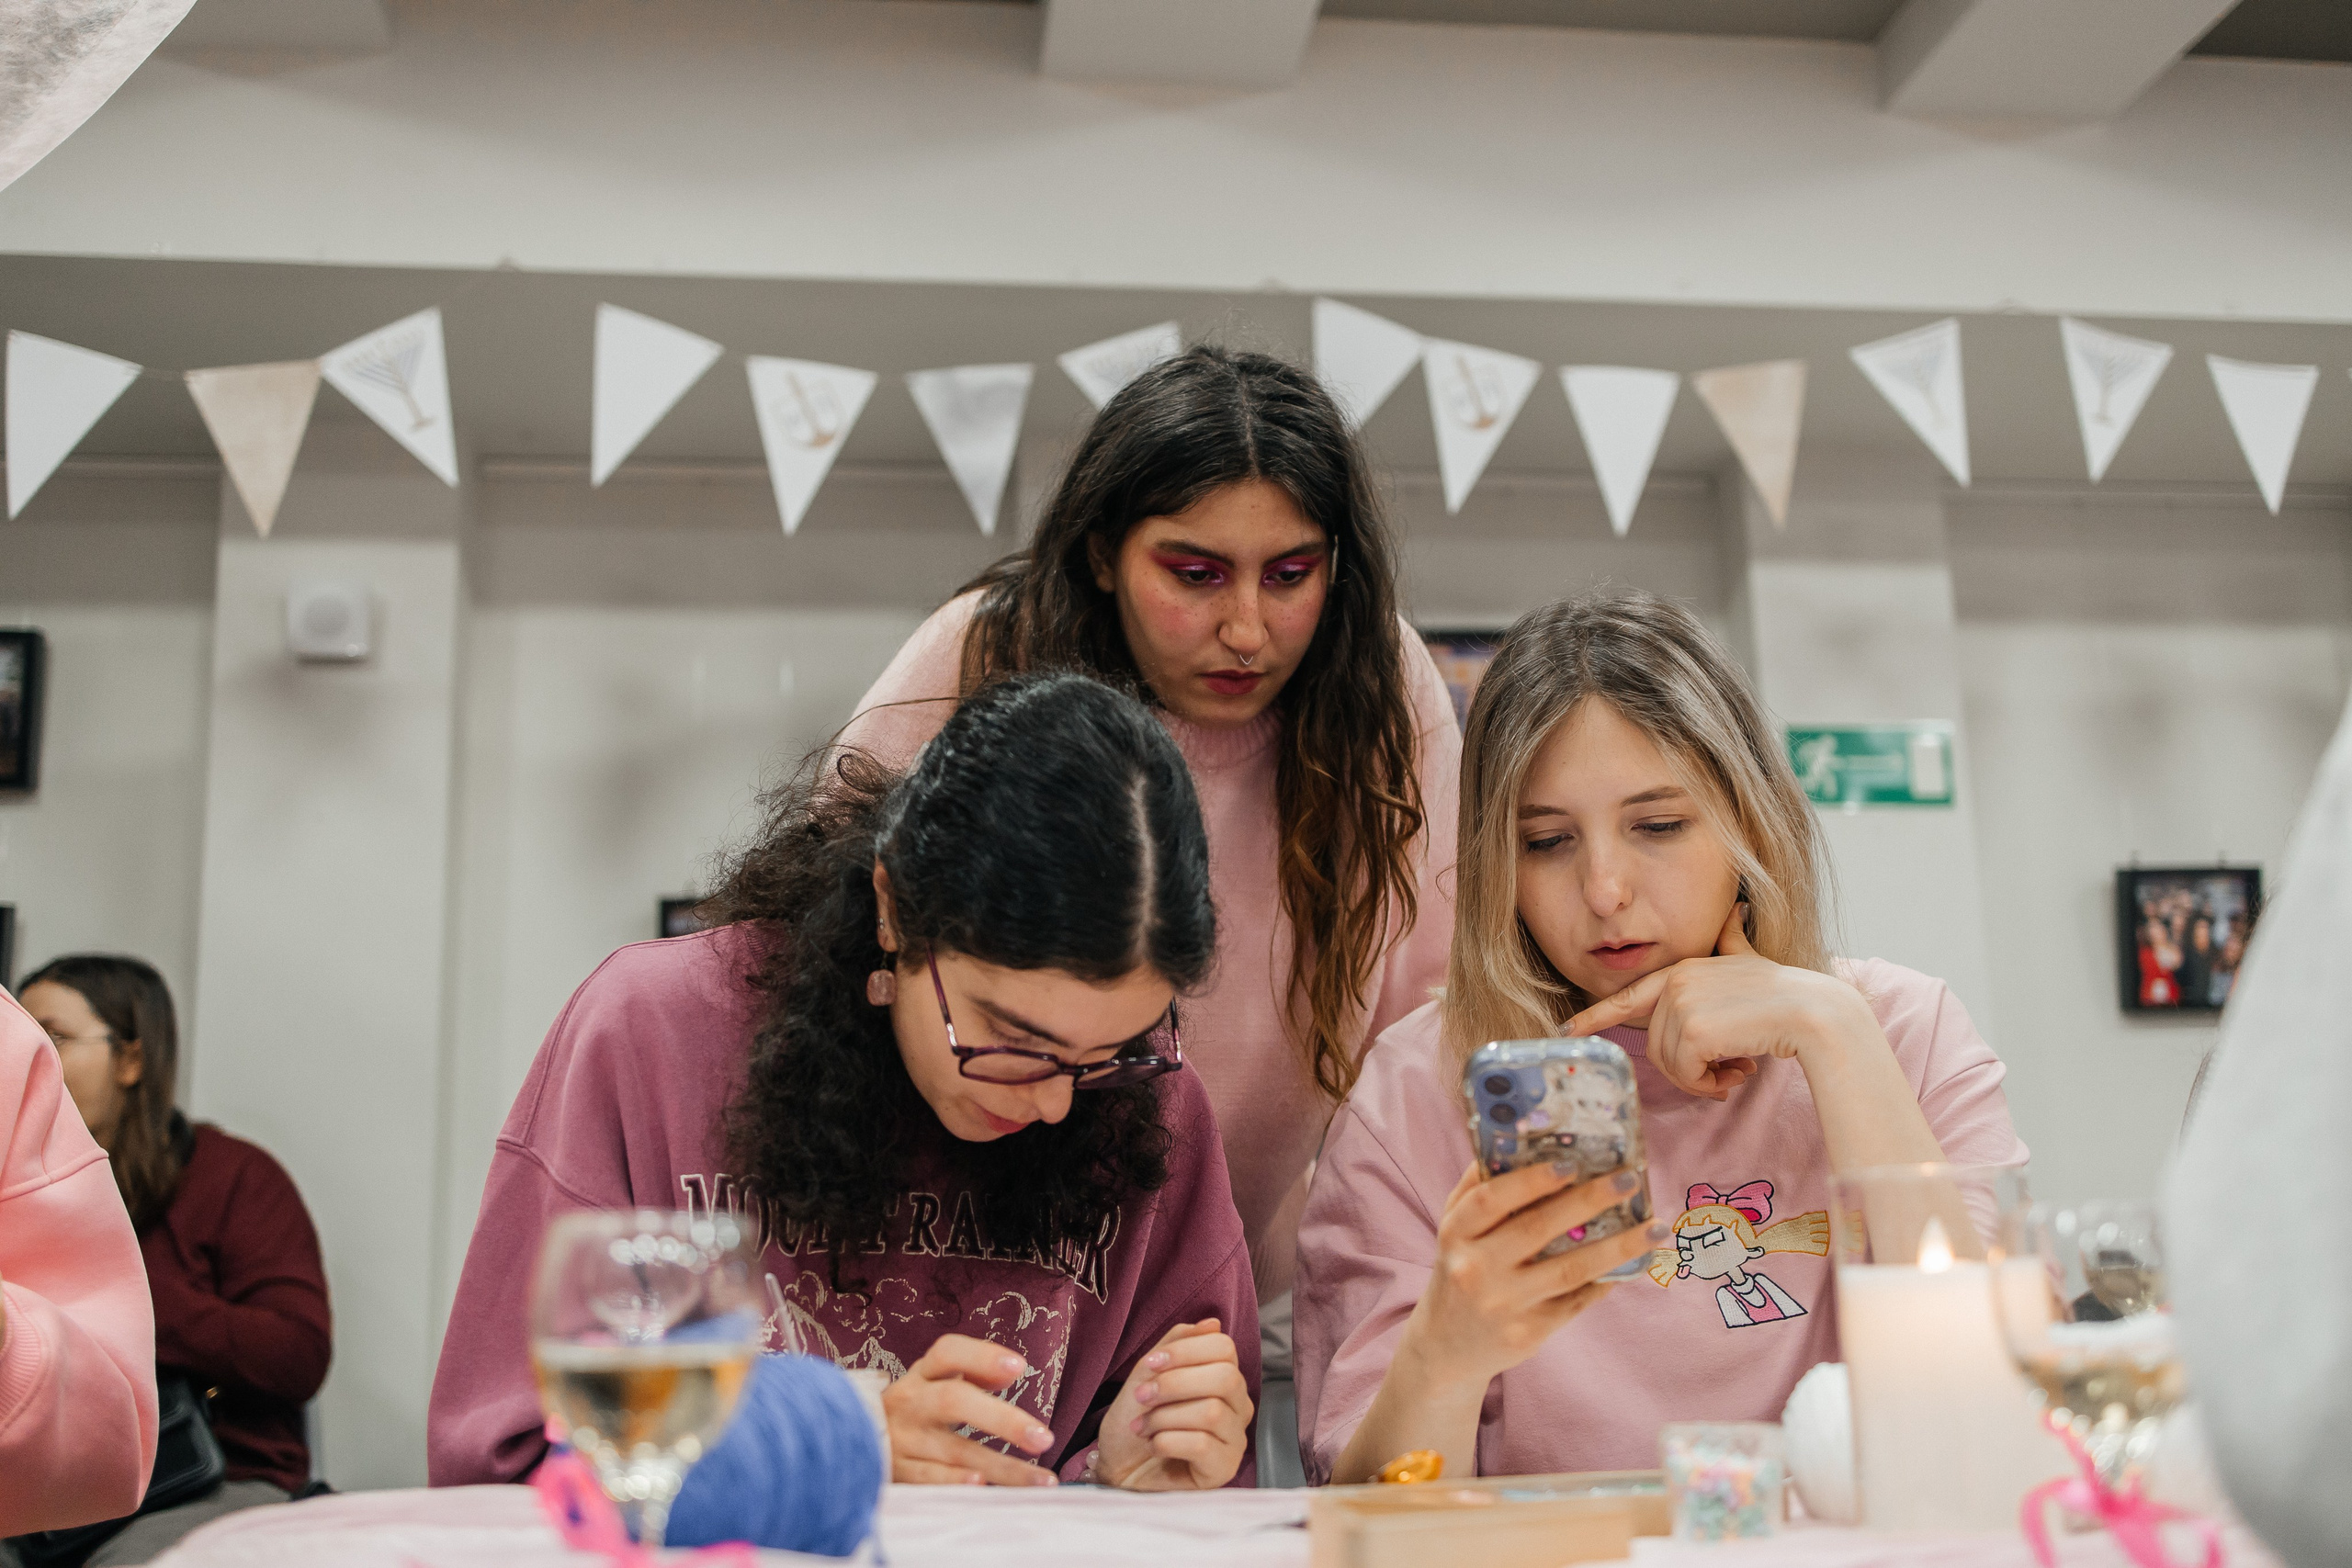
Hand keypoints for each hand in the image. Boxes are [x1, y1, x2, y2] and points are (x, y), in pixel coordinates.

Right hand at [881, 1333, 1058, 1485]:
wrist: (851, 1437)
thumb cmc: (914, 1408)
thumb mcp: (937, 1381)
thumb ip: (976, 1371)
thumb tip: (1014, 1369)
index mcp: (922, 1375)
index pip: (948, 1353)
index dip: (983, 1356)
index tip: (1021, 1366)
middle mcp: (910, 1402)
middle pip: (954, 1401)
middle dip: (1003, 1420)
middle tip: (1044, 1438)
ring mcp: (900, 1438)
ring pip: (953, 1449)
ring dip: (1001, 1467)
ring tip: (1041, 1480)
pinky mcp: (894, 1472)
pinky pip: (927, 1479)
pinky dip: (954, 1482)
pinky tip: (983, 1487)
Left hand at [1094, 1319, 1252, 1490]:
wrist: (1117, 1469)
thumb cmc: (1135, 1421)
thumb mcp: (1147, 1374)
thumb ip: (1177, 1344)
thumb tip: (1212, 1323)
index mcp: (1225, 1379)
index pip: (1224, 1347)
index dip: (1185, 1350)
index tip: (1151, 1363)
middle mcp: (1238, 1408)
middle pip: (1224, 1378)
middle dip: (1174, 1383)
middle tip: (1141, 1396)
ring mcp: (1235, 1441)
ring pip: (1212, 1412)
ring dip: (1164, 1417)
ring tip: (1142, 1426)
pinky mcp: (1223, 1471)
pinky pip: (1202, 1445)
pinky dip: (1166, 1441)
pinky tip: (1152, 1445)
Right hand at [1407, 1160, 1664, 1388]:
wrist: (1447, 1348)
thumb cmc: (1459, 1272)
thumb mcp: (1453, 1231)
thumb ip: (1476, 1189)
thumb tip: (1515, 1141)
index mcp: (1455, 1234)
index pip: (1492, 1199)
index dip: (1532, 1179)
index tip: (1571, 1163)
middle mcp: (1475, 1269)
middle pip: (1538, 1228)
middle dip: (1589, 1200)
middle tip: (1628, 1180)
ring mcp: (1503, 1304)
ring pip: (1570, 1269)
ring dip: (1619, 1246)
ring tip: (1654, 1227)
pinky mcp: (1527, 1333)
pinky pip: (1577, 1301)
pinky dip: (1607, 1280)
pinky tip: (1635, 1263)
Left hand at [1566, 905, 1871, 1099]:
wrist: (1814, 1012)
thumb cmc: (1784, 993)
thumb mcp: (1749, 962)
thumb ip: (1731, 942)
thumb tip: (1734, 909)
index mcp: (1681, 970)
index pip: (1629, 997)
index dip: (1596, 1016)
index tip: (1568, 1029)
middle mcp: (1675, 982)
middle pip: (1656, 1046)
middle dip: (1688, 1068)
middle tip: (1726, 1070)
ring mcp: (1681, 1003)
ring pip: (1668, 1063)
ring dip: (1701, 1079)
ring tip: (1735, 1069)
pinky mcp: (1693, 1029)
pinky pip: (1685, 1073)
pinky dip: (1708, 1084)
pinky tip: (1738, 1072)